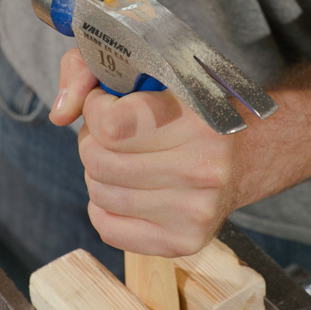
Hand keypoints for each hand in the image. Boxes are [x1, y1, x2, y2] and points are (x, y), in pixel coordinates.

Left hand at [50, 49, 243, 256]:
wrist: (250, 154)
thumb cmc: (191, 108)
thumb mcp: (149, 68)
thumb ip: (88, 70)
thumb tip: (60, 113)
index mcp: (198, 119)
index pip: (110, 124)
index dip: (95, 110)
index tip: (107, 103)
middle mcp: (202, 168)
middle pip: (99, 162)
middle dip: (93, 142)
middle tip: (112, 133)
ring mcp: (195, 211)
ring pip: (100, 194)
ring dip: (98, 173)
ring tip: (121, 158)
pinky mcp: (185, 241)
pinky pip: (109, 228)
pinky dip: (104, 207)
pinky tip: (125, 187)